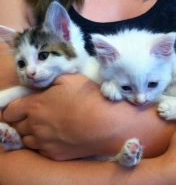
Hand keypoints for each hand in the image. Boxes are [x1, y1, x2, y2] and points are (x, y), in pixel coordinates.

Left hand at [2, 74, 175, 159]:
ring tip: (47, 127)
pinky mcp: (55, 154)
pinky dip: (44, 144)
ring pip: (27, 140)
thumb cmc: (90, 98)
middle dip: (22, 120)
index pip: (10, 110)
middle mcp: (35, 126)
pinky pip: (41, 150)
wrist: (107, 124)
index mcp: (35, 106)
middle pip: (17, 126)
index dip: (13, 108)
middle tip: (36, 115)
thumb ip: (50, 80)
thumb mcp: (70, 79)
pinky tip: (58, 136)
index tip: (21, 107)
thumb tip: (42, 83)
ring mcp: (45, 143)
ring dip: (32, 133)